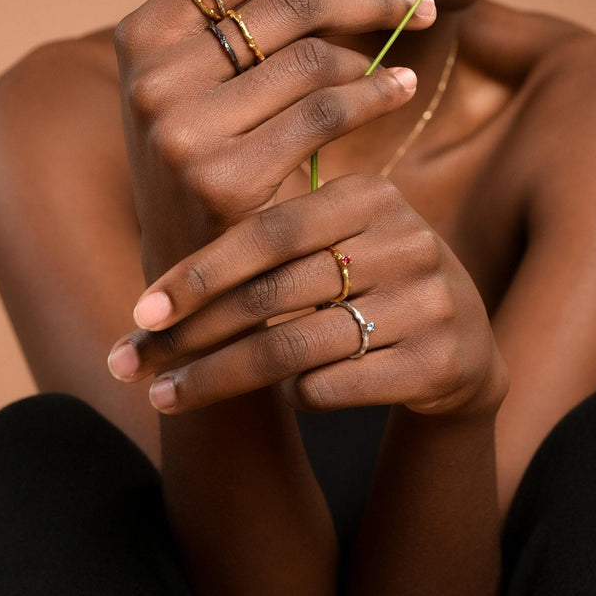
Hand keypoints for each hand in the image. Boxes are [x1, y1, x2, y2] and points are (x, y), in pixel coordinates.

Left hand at [107, 174, 510, 419]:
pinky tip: (280, 400)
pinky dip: (296, 395)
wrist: (462, 348)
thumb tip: (153, 287)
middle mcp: (407, 241)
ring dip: (219, 378)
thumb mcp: (334, 244)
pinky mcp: (440, 361)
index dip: (201, 272)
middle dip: (194, 334)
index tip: (142, 311)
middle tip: (133, 364)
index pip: (269, 231)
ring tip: (167, 397)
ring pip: (296, 348)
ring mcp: (429, 302)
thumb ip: (264, 244)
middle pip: (274, 294)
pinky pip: (334, 385)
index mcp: (373, 195)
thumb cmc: (367, 287)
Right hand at [112, 0, 434, 281]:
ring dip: (377, 47)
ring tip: (407, 54)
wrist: (189, 282)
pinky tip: (401, 88)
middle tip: (425, 1)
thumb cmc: (210, 164)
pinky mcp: (224, 178)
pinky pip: (328, 110)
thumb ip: (261, 10)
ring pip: (315, 55)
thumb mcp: (214, 80)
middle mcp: (153, 74)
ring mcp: (183, 128)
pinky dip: (377, 93)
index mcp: (144, 31)